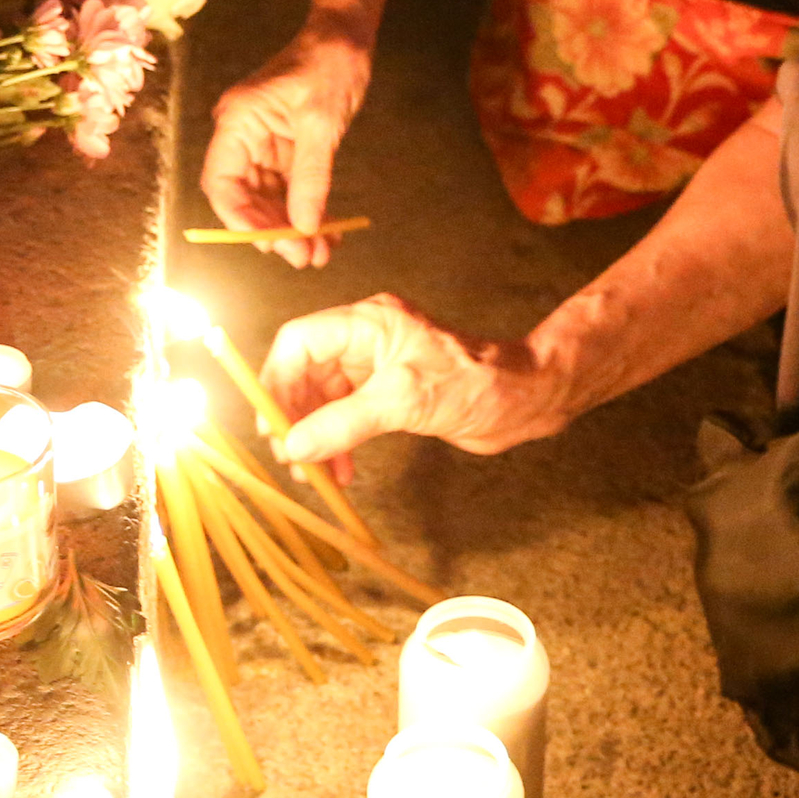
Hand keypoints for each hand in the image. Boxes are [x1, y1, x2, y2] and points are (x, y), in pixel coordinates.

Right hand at [202, 23, 371, 267]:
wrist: (345, 37)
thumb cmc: (329, 67)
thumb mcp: (320, 123)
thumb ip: (310, 177)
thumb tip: (304, 228)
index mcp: (238, 123)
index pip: (222, 183)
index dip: (239, 219)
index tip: (269, 244)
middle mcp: (244, 137)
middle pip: (244, 197)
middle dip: (271, 229)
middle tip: (304, 257)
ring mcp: (264, 146)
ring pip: (268, 199)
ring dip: (292, 227)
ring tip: (320, 254)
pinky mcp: (286, 150)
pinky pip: (289, 189)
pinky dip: (305, 211)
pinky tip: (326, 233)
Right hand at [260, 295, 570, 463]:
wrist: (525, 400)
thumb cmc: (477, 383)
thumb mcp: (406, 400)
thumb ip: (346, 422)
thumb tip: (295, 444)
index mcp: (368, 322)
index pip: (299, 341)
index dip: (278, 381)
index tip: (273, 425)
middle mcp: (366, 340)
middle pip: (304, 372)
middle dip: (294, 417)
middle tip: (291, 459)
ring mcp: (376, 368)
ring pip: (322, 399)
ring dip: (314, 437)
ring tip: (315, 474)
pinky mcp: (388, 394)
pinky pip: (345, 417)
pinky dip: (337, 444)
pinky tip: (341, 470)